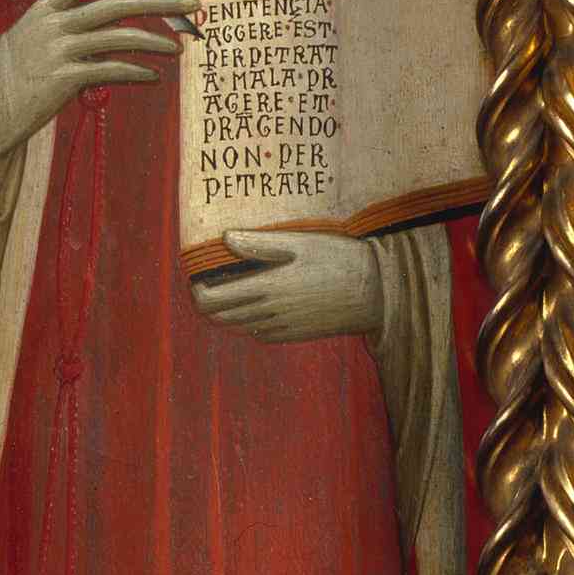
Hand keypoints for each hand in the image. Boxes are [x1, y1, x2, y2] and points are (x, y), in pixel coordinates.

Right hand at [0, 0, 191, 163]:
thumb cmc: (17, 73)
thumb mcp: (32, 35)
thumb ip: (67, 21)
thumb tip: (116, 14)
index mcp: (45, 7)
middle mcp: (53, 24)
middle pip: (117, 2)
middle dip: (161, 2)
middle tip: (192, 6)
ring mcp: (59, 51)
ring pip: (121, 37)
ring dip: (156, 42)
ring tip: (177, 49)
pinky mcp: (65, 80)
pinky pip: (113, 71)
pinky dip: (138, 72)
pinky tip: (152, 76)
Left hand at [194, 226, 379, 345]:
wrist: (376, 294)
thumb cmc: (340, 259)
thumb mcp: (301, 243)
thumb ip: (260, 243)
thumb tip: (225, 239)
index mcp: (267, 287)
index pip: (212, 300)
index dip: (197, 291)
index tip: (197, 276)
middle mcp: (269, 312)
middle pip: (220, 317)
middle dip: (208, 301)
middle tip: (209, 281)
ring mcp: (281, 327)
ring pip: (239, 325)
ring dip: (229, 311)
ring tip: (232, 289)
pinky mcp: (294, 335)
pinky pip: (260, 332)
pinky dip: (251, 320)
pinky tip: (259, 304)